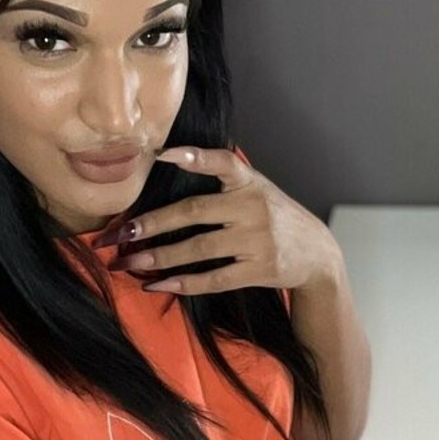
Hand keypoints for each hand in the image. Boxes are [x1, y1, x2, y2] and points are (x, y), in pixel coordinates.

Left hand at [110, 145, 340, 295]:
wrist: (318, 253)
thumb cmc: (276, 216)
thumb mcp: (258, 188)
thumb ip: (225, 178)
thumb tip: (171, 160)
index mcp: (250, 183)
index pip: (222, 162)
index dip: (193, 157)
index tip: (162, 155)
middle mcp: (254, 208)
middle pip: (195, 212)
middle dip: (153, 223)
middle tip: (120, 233)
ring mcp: (258, 241)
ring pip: (200, 249)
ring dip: (160, 257)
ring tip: (130, 262)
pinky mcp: (260, 270)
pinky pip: (215, 278)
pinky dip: (185, 283)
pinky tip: (159, 284)